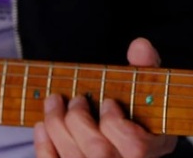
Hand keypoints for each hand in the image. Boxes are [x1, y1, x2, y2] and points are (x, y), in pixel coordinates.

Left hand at [34, 37, 177, 157]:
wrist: (123, 144)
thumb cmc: (139, 115)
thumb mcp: (148, 92)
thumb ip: (145, 68)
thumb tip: (139, 45)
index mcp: (150, 151)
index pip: (135, 147)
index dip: (115, 122)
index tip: (108, 102)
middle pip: (98, 152)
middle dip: (80, 119)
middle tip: (77, 99)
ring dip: (57, 126)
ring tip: (54, 103)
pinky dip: (45, 146)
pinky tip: (42, 126)